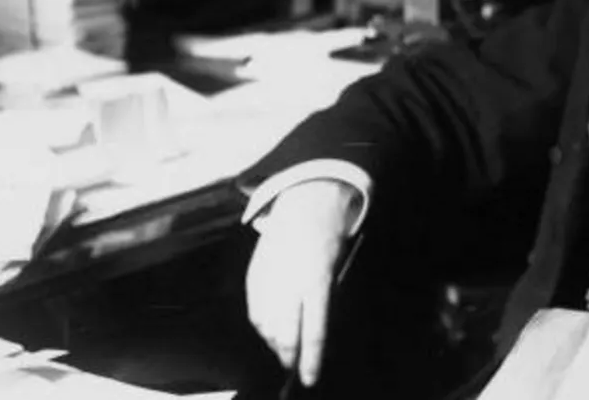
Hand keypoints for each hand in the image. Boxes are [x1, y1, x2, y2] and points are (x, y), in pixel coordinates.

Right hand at [244, 179, 357, 386]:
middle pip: (285, 334)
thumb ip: (325, 306)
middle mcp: (289, 282)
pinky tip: (271, 331)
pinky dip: (264, 327)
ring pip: (266, 327)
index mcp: (317, 281)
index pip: (314, 331)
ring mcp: (267, 279)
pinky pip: (255, 313)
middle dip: (288, 357)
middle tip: (292, 368)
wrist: (304, 209)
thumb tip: (314, 342)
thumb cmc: (328, 245)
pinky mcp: (253, 277)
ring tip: (284, 349)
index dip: (311, 359)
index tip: (309, 379)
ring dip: (275, 343)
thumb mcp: (335, 274)